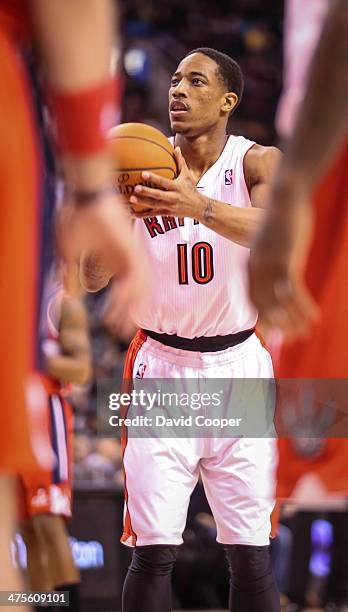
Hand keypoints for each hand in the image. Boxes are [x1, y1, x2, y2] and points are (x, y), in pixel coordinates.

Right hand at [57, 191, 148, 316]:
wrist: (87, 196)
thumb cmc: (77, 218)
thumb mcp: (69, 253)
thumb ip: (70, 274)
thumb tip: (69, 294)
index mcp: (116, 262)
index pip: (124, 292)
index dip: (119, 310)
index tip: (111, 326)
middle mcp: (127, 261)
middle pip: (135, 295)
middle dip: (129, 315)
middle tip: (123, 332)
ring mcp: (132, 256)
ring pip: (139, 289)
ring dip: (130, 308)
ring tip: (123, 325)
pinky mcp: (131, 250)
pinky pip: (135, 277)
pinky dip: (130, 294)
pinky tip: (123, 307)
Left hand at [129, 147, 202, 218]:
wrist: (198, 208)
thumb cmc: (191, 189)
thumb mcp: (187, 176)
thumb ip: (180, 162)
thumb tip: (176, 148)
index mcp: (176, 187)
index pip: (164, 182)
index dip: (154, 178)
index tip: (143, 174)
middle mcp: (172, 197)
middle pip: (157, 195)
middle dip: (146, 192)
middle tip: (135, 188)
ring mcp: (169, 206)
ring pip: (154, 205)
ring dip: (142, 203)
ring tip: (130, 199)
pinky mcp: (166, 214)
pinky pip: (153, 214)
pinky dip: (142, 215)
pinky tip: (132, 214)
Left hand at [248, 184, 319, 340]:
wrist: (286, 198)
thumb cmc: (281, 222)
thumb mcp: (269, 245)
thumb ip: (268, 262)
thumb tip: (275, 277)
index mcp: (248, 266)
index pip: (252, 300)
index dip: (263, 319)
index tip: (272, 332)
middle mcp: (255, 269)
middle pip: (265, 307)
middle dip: (279, 326)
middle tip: (291, 340)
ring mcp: (269, 266)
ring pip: (280, 304)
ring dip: (293, 322)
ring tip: (305, 333)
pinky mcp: (286, 261)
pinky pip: (294, 293)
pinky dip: (303, 308)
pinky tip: (314, 317)